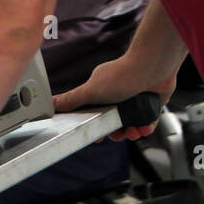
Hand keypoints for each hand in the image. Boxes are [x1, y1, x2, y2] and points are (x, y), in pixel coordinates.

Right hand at [53, 53, 177, 140]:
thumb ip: (71, 100)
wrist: (152, 67)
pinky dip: (146, 128)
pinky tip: (143, 128)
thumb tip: (51, 104)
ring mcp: (136, 100)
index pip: (96, 114)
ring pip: (131, 124)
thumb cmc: (122, 75)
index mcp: (102, 92)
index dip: (96, 127)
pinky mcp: (152, 103)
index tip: (97, 137)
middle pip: (114, 123)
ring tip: (132, 133)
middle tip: (117, 135)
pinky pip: (148, 122)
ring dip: (131, 133)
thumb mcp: (90, 91)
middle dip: (116, 133)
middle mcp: (119, 95)